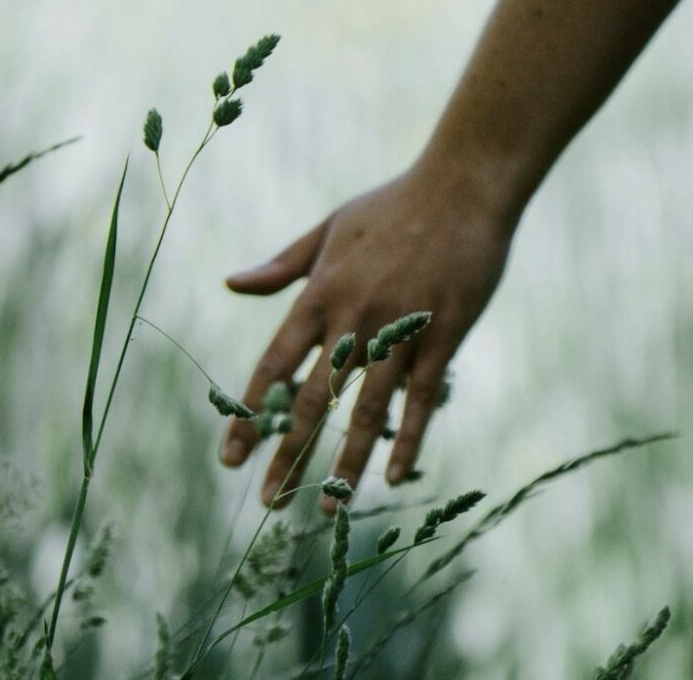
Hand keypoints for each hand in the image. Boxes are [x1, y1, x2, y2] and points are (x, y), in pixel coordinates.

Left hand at [219, 163, 513, 513]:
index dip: (248, 415)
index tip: (229, 457)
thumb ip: (283, 265)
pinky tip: (394, 477)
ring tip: (331, 507)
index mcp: (320, 293)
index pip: (273, 366)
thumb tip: (231, 284)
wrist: (464, 185)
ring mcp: (400, 328)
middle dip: (287, 455)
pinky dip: (407, 440)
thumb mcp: (330, 228)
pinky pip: (420, 398)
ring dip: (346, 463)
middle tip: (268, 502)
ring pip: (367, 409)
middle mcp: (353, 317)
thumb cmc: (394, 205)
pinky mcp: (443, 335)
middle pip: (312, 400)